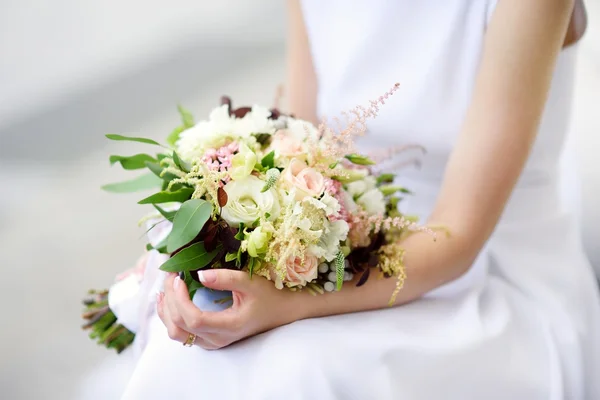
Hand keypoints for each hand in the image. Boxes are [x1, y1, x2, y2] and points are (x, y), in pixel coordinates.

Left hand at [157, 270, 302, 349]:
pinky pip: (182, 334)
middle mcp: (218, 339)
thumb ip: (226, 278)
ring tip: (166, 287)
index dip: (180, 300)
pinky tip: (170, 299)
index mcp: (229, 326)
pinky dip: (171, 316)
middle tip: (170, 274)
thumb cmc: (269, 295)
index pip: (194, 320)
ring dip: (166, 310)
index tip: (178, 278)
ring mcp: (212, 342)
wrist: (282, 312)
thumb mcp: (251, 282)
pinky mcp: (209, 339)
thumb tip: (199, 275)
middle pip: (180, 327)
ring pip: (177, 334)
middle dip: (170, 299)